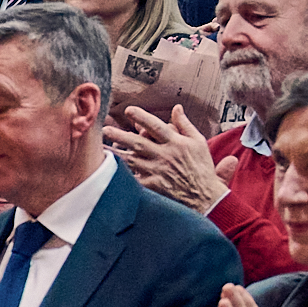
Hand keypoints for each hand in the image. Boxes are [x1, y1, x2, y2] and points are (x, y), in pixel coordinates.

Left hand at [109, 105, 225, 211]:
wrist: (205, 199)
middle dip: (120, 135)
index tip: (128, 110)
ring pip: (131, 159)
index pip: (156, 126)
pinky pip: (134, 178)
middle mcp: (165, 156)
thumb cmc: (201, 170)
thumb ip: (185, 124)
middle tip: (105, 130)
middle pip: (138, 143)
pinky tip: (109, 169)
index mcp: (176, 143)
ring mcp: (157, 171)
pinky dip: (122, 173)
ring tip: (101, 147)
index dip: (142, 117)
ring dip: (115, 152)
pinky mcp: (153, 186)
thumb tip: (176, 108)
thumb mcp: (199, 142)